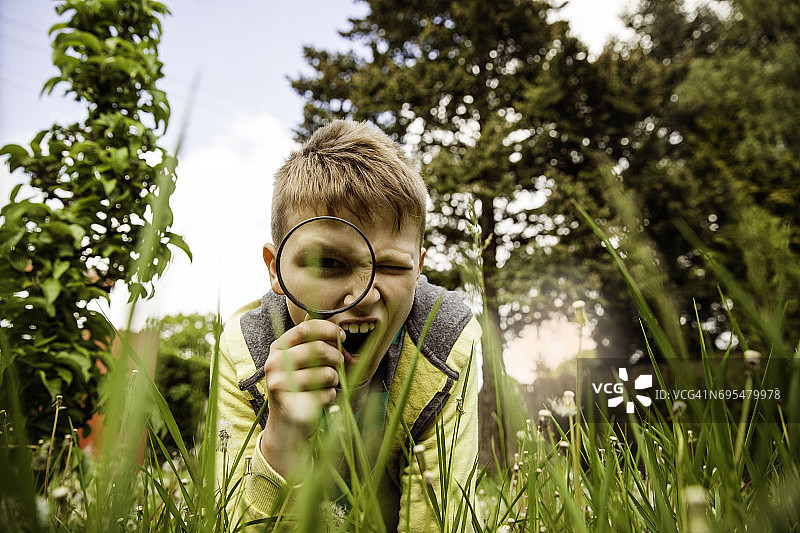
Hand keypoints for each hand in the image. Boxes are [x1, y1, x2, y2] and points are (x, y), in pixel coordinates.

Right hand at [260, 318, 344, 476]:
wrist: (287, 425)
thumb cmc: (301, 388)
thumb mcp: (305, 362)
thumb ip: (319, 346)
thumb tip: (342, 337)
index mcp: (279, 347)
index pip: (306, 328)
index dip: (328, 329)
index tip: (342, 337)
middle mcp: (275, 362)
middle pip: (318, 348)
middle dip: (337, 356)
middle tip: (342, 364)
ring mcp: (279, 383)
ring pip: (326, 372)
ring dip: (335, 378)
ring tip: (330, 383)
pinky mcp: (289, 403)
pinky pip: (325, 394)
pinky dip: (330, 396)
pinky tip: (320, 399)